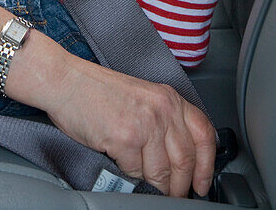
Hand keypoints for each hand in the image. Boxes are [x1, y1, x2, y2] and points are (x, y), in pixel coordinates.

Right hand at [46, 59, 215, 196]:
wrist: (67, 81)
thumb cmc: (98, 90)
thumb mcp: (142, 97)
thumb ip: (164, 121)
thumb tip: (181, 159)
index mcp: (169, 98)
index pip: (204, 135)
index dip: (207, 166)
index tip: (203, 183)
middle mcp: (162, 109)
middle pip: (186, 161)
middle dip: (181, 186)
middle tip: (174, 195)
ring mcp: (145, 124)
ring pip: (162, 174)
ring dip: (156, 188)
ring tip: (148, 188)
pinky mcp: (125, 138)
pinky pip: (136, 174)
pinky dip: (131, 179)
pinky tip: (124, 171)